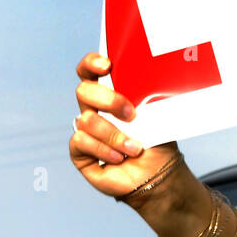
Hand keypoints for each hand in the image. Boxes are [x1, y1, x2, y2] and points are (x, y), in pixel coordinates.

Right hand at [70, 51, 181, 199]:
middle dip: (108, 100)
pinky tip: (119, 159)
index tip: (106, 65)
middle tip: (131, 114)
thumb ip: (142, 93)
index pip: (90, 71)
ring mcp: (85, 130)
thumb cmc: (157, 139)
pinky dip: (103, 150)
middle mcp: (94, 109)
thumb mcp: (153, 112)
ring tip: (135, 148)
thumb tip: (143, 76)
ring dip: (114, 135)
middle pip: (84, 91)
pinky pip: (80, 141)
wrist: (157, 173)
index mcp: (110, 93)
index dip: (91, 64)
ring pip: (86, 120)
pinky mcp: (79, 151)